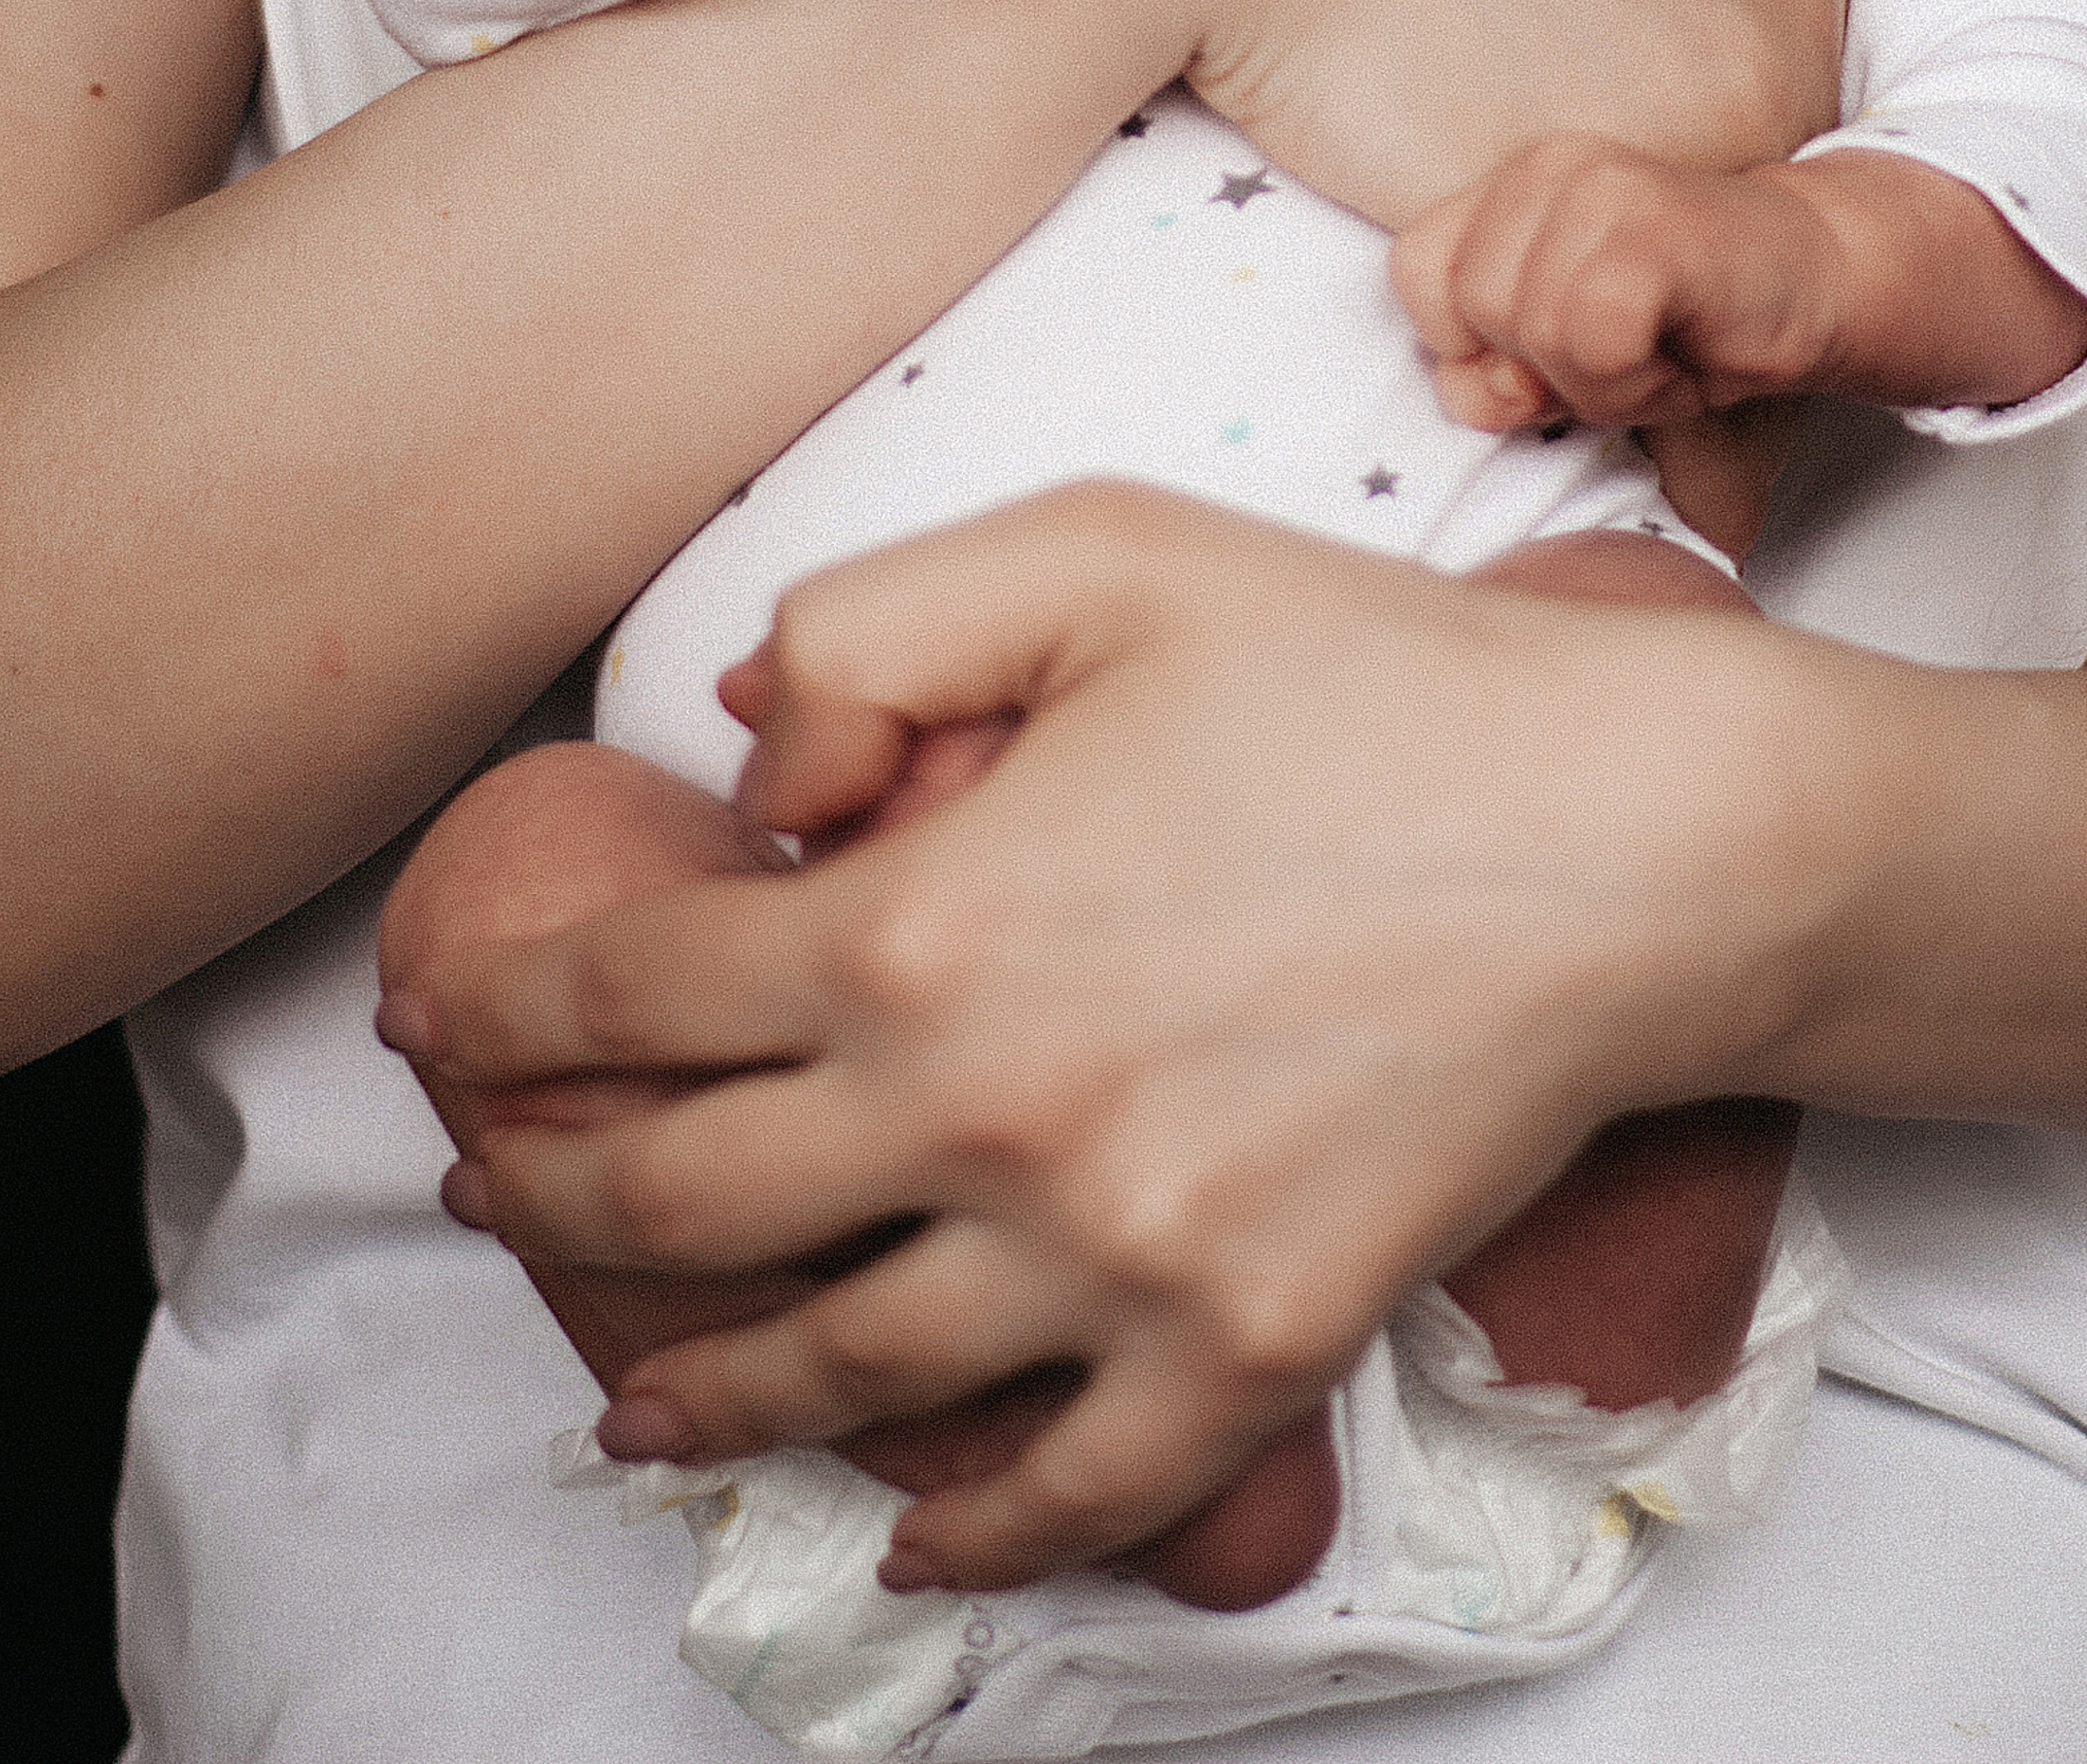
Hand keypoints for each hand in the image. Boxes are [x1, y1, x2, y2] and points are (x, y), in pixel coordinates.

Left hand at [386, 485, 1832, 1588]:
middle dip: (545, 1200)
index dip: (511, 1011)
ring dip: (693, 1396)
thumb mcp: (1100, 550)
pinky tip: (908, 1534)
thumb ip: (868, 625)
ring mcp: (1115, 1264)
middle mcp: (985, 1118)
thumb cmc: (1367, 674)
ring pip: (834, 1375)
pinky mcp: (1249, 1351)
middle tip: (487, 1195)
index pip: (632, 995)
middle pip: (680, 1207)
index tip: (456, 1024)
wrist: (1630, 839)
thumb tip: (745, 764)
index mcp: (923, 918)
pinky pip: (1065, 1496)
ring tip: (630, 1402)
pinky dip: (963, 1536)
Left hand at [1394, 134, 2086, 427]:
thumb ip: (1495, 376)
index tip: (1559, 351)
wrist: (1822, 279)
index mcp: (1508, 183)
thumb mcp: (1568, 361)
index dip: (1473, 346)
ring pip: (1527, 330)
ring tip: (1660, 348)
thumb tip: (1483, 392)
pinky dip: (1632, 379)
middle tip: (1631, 352)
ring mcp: (1592, 185)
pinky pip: (1588, 337)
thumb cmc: (1693, 321)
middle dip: (1548, 370)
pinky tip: (1682, 351)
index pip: (1415, 276)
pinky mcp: (1645, 222)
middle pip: (1471, 315)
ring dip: (1599, 379)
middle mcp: (1542, 165)